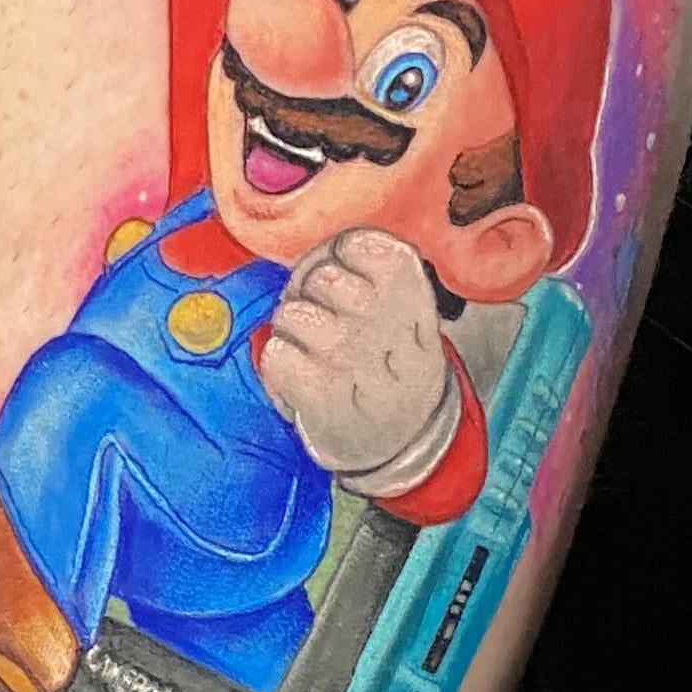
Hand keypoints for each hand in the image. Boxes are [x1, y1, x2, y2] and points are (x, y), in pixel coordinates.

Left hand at [257, 227, 455, 482]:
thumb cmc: (388, 362)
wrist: (401, 442)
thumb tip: (326, 252)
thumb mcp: (405, 314)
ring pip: (293, 314)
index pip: (373, 249)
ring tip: (308, 346)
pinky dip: (279, 363)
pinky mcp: (326, 403)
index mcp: (414, 306)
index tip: (346, 267)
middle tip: (321, 312)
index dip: (346, 249)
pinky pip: (277, 355)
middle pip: (323, 277)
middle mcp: (393, 334)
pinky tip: (302, 375)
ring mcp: (359, 370)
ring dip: (290, 326)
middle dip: (308, 287)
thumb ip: (371, 272)